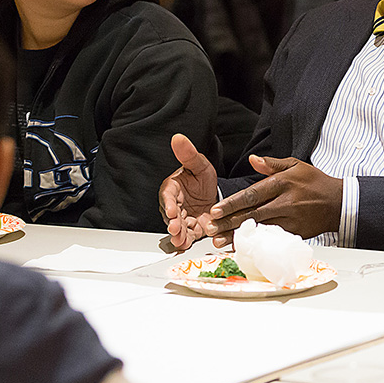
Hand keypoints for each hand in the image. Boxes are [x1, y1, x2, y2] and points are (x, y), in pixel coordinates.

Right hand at [159, 133, 217, 250]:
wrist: (215, 194)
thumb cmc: (203, 178)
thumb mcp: (199, 164)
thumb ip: (188, 154)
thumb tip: (178, 138)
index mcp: (173, 188)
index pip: (168, 195)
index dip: (169, 203)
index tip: (173, 209)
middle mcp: (175, 205)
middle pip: (170, 215)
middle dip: (172, 222)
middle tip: (175, 227)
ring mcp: (182, 218)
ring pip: (177, 228)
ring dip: (177, 234)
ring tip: (180, 239)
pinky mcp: (191, 229)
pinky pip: (186, 237)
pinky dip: (185, 241)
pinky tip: (185, 245)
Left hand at [203, 155, 341, 246]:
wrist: (338, 202)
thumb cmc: (315, 182)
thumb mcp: (295, 165)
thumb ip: (272, 164)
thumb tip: (252, 159)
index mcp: (283, 183)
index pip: (253, 194)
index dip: (233, 203)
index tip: (216, 210)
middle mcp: (285, 202)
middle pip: (252, 214)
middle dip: (229, 222)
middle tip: (210, 228)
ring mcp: (290, 220)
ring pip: (259, 229)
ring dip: (238, 236)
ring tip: (218, 242)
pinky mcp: (294, 232)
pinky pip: (271, 239)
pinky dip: (255, 244)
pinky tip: (241, 247)